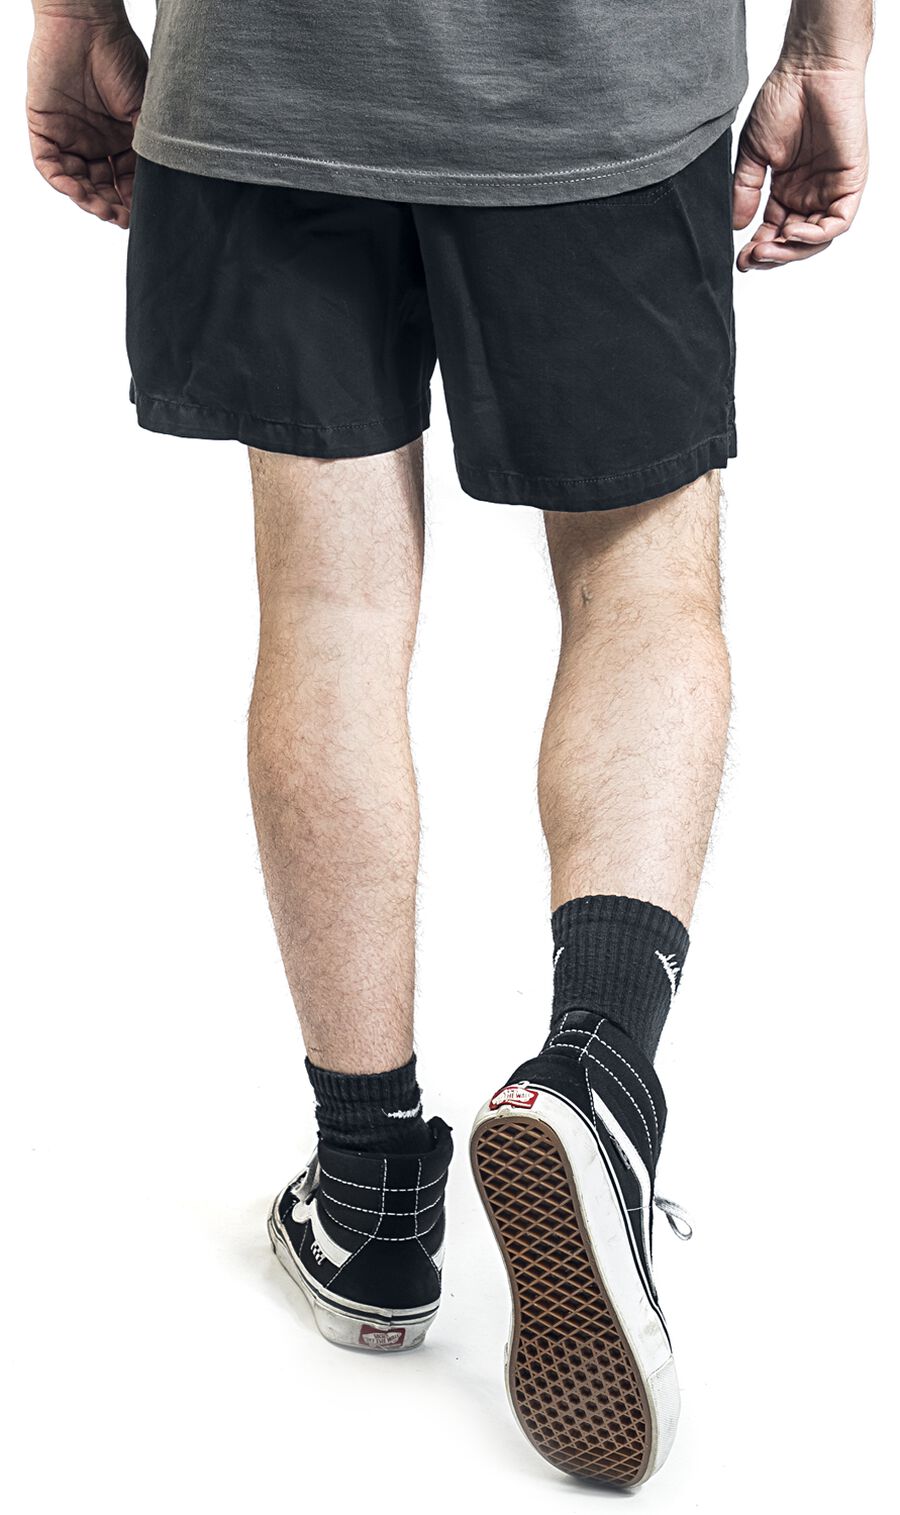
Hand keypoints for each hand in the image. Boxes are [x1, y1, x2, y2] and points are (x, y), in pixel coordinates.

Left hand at [27, 10, 147, 228]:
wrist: (87, 24)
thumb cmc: (120, 57)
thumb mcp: (145, 111)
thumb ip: (149, 147)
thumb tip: (160, 185)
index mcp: (121, 139)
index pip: (127, 181)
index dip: (133, 201)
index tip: (142, 215)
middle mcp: (95, 141)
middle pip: (101, 186)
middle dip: (111, 206)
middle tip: (121, 219)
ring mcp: (69, 136)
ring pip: (76, 181)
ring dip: (88, 199)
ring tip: (102, 209)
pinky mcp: (44, 127)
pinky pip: (49, 165)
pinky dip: (62, 182)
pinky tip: (78, 190)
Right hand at [732, 62, 867, 270]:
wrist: (810, 69)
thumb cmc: (784, 99)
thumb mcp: (754, 154)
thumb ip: (746, 191)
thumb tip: (736, 226)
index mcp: (787, 190)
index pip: (774, 232)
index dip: (759, 250)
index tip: (741, 260)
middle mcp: (809, 194)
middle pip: (795, 243)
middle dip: (774, 256)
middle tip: (752, 259)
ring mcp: (830, 189)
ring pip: (816, 239)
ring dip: (792, 250)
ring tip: (768, 249)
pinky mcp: (850, 181)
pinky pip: (838, 222)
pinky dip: (816, 235)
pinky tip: (792, 231)